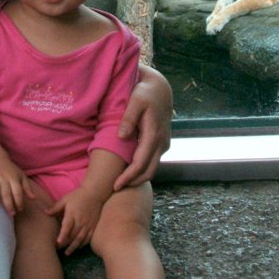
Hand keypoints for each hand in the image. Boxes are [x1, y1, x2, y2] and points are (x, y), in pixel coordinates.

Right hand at [0, 159, 35, 214]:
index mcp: (14, 178)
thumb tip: (33, 198)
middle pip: (6, 191)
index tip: (19, 209)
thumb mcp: (21, 177)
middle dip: (9, 203)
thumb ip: (27, 188)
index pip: (17, 191)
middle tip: (11, 213)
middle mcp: (4, 177)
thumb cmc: (11, 171)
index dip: (19, 201)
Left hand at [45, 187, 103, 254]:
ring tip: (67, 253)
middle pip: (72, 235)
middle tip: (57, 249)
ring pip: (80, 239)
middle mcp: (80, 221)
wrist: (94, 193)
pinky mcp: (93, 226)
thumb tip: (45, 212)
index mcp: (72, 214)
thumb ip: (55, 207)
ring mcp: (88, 224)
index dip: (62, 235)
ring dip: (74, 247)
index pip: (67, 227)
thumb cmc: (78, 196)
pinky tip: (78, 247)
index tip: (58, 242)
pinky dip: (83, 244)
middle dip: (65, 244)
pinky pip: (88, 238)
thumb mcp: (65, 199)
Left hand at [114, 66, 172, 189]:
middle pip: (149, 171)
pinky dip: (142, 170)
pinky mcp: (162, 144)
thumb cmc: (145, 93)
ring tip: (120, 182)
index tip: (115, 186)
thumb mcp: (135, 100)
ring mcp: (164, 144)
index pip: (141, 163)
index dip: (128, 177)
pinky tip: (129, 171)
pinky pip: (153, 162)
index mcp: (154, 134)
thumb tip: (121, 136)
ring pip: (152, 169)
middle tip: (115, 188)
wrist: (160, 89)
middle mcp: (162, 143)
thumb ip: (129, 118)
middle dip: (132, 182)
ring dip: (138, 178)